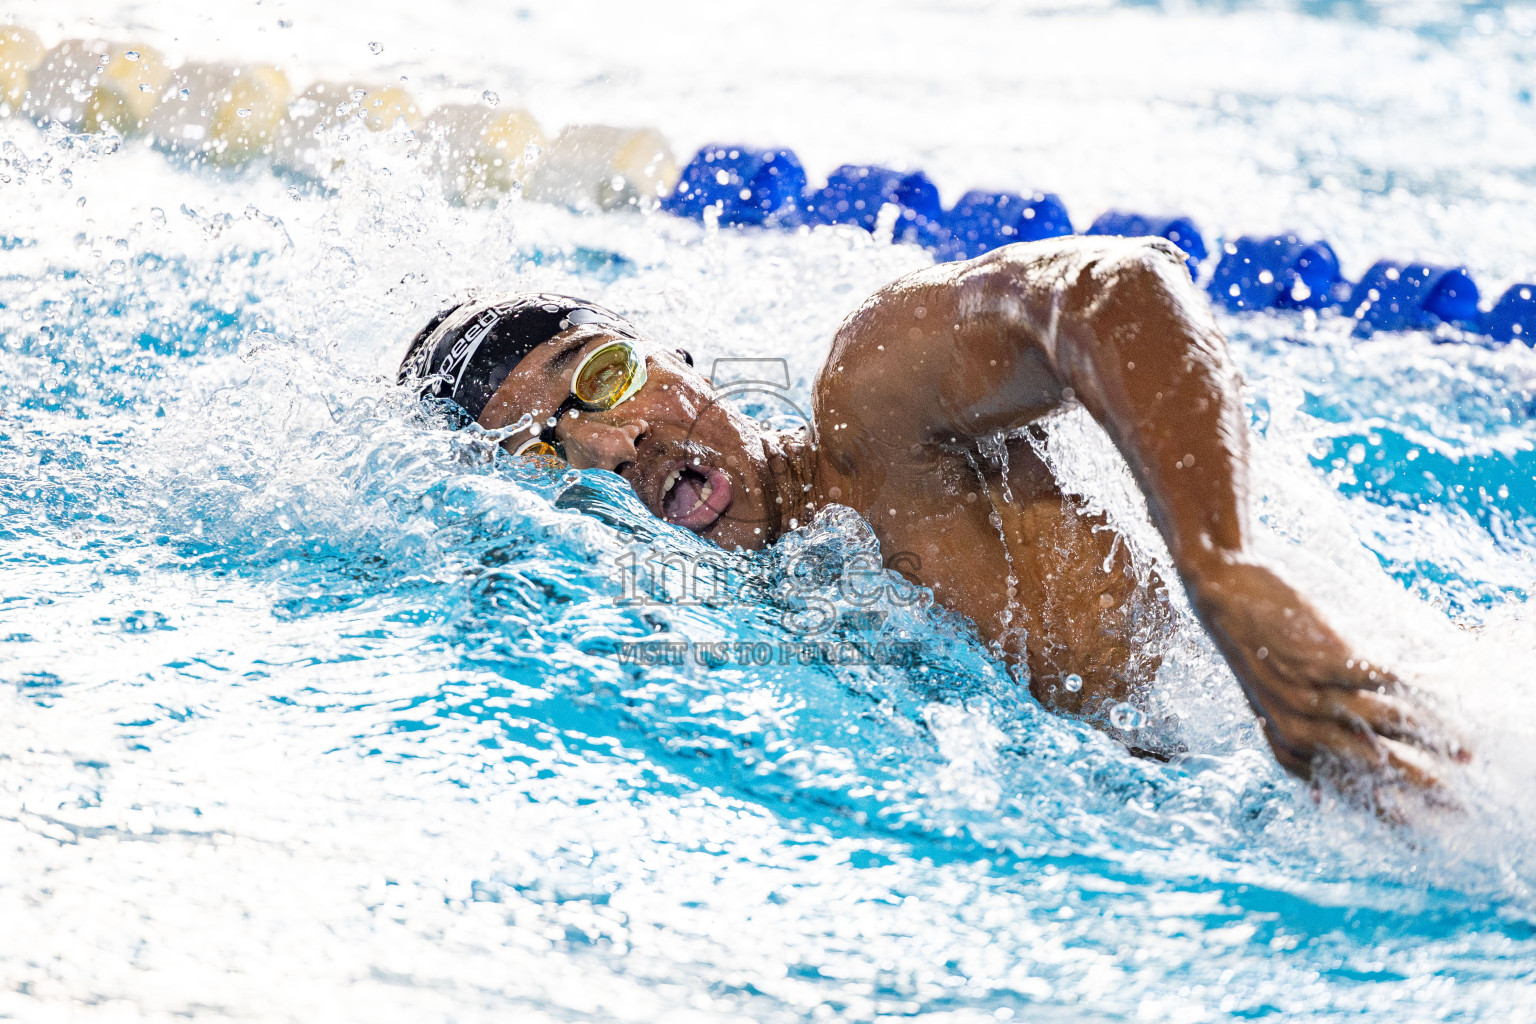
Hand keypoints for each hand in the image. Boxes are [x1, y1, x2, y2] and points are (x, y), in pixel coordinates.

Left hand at [1187, 558, 1469, 814]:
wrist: (1221, 594)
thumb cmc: (1255, 653)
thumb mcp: (1270, 709)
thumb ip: (1299, 748)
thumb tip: (1324, 801)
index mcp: (1287, 747)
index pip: (1346, 790)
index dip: (1391, 811)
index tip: (1427, 827)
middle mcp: (1296, 727)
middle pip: (1371, 765)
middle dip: (1421, 786)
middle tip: (1460, 806)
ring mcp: (1306, 691)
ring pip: (1380, 722)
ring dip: (1427, 737)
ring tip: (1464, 752)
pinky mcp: (1316, 656)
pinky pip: (1373, 678)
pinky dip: (1406, 688)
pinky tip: (1432, 691)